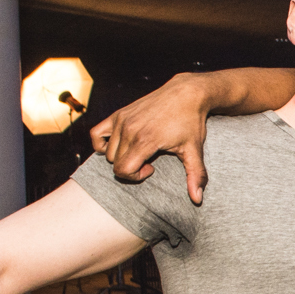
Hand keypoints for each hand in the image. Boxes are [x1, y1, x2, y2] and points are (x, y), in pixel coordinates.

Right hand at [90, 73, 211, 203]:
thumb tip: (198, 200)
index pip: (123, 170)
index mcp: (145, 140)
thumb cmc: (191, 122)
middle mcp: (129, 129)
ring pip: (107, 152)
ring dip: (120, 157)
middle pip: (115, 163)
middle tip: (149, 160)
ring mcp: (121, 120)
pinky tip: (118, 146)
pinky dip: (102, 143)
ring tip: (139, 151)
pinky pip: (97, 133)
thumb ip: (195, 175)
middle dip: (130, 168)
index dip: (135, 176)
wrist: (186, 93)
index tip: (151, 169)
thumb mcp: (194, 150)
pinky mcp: (118, 113)